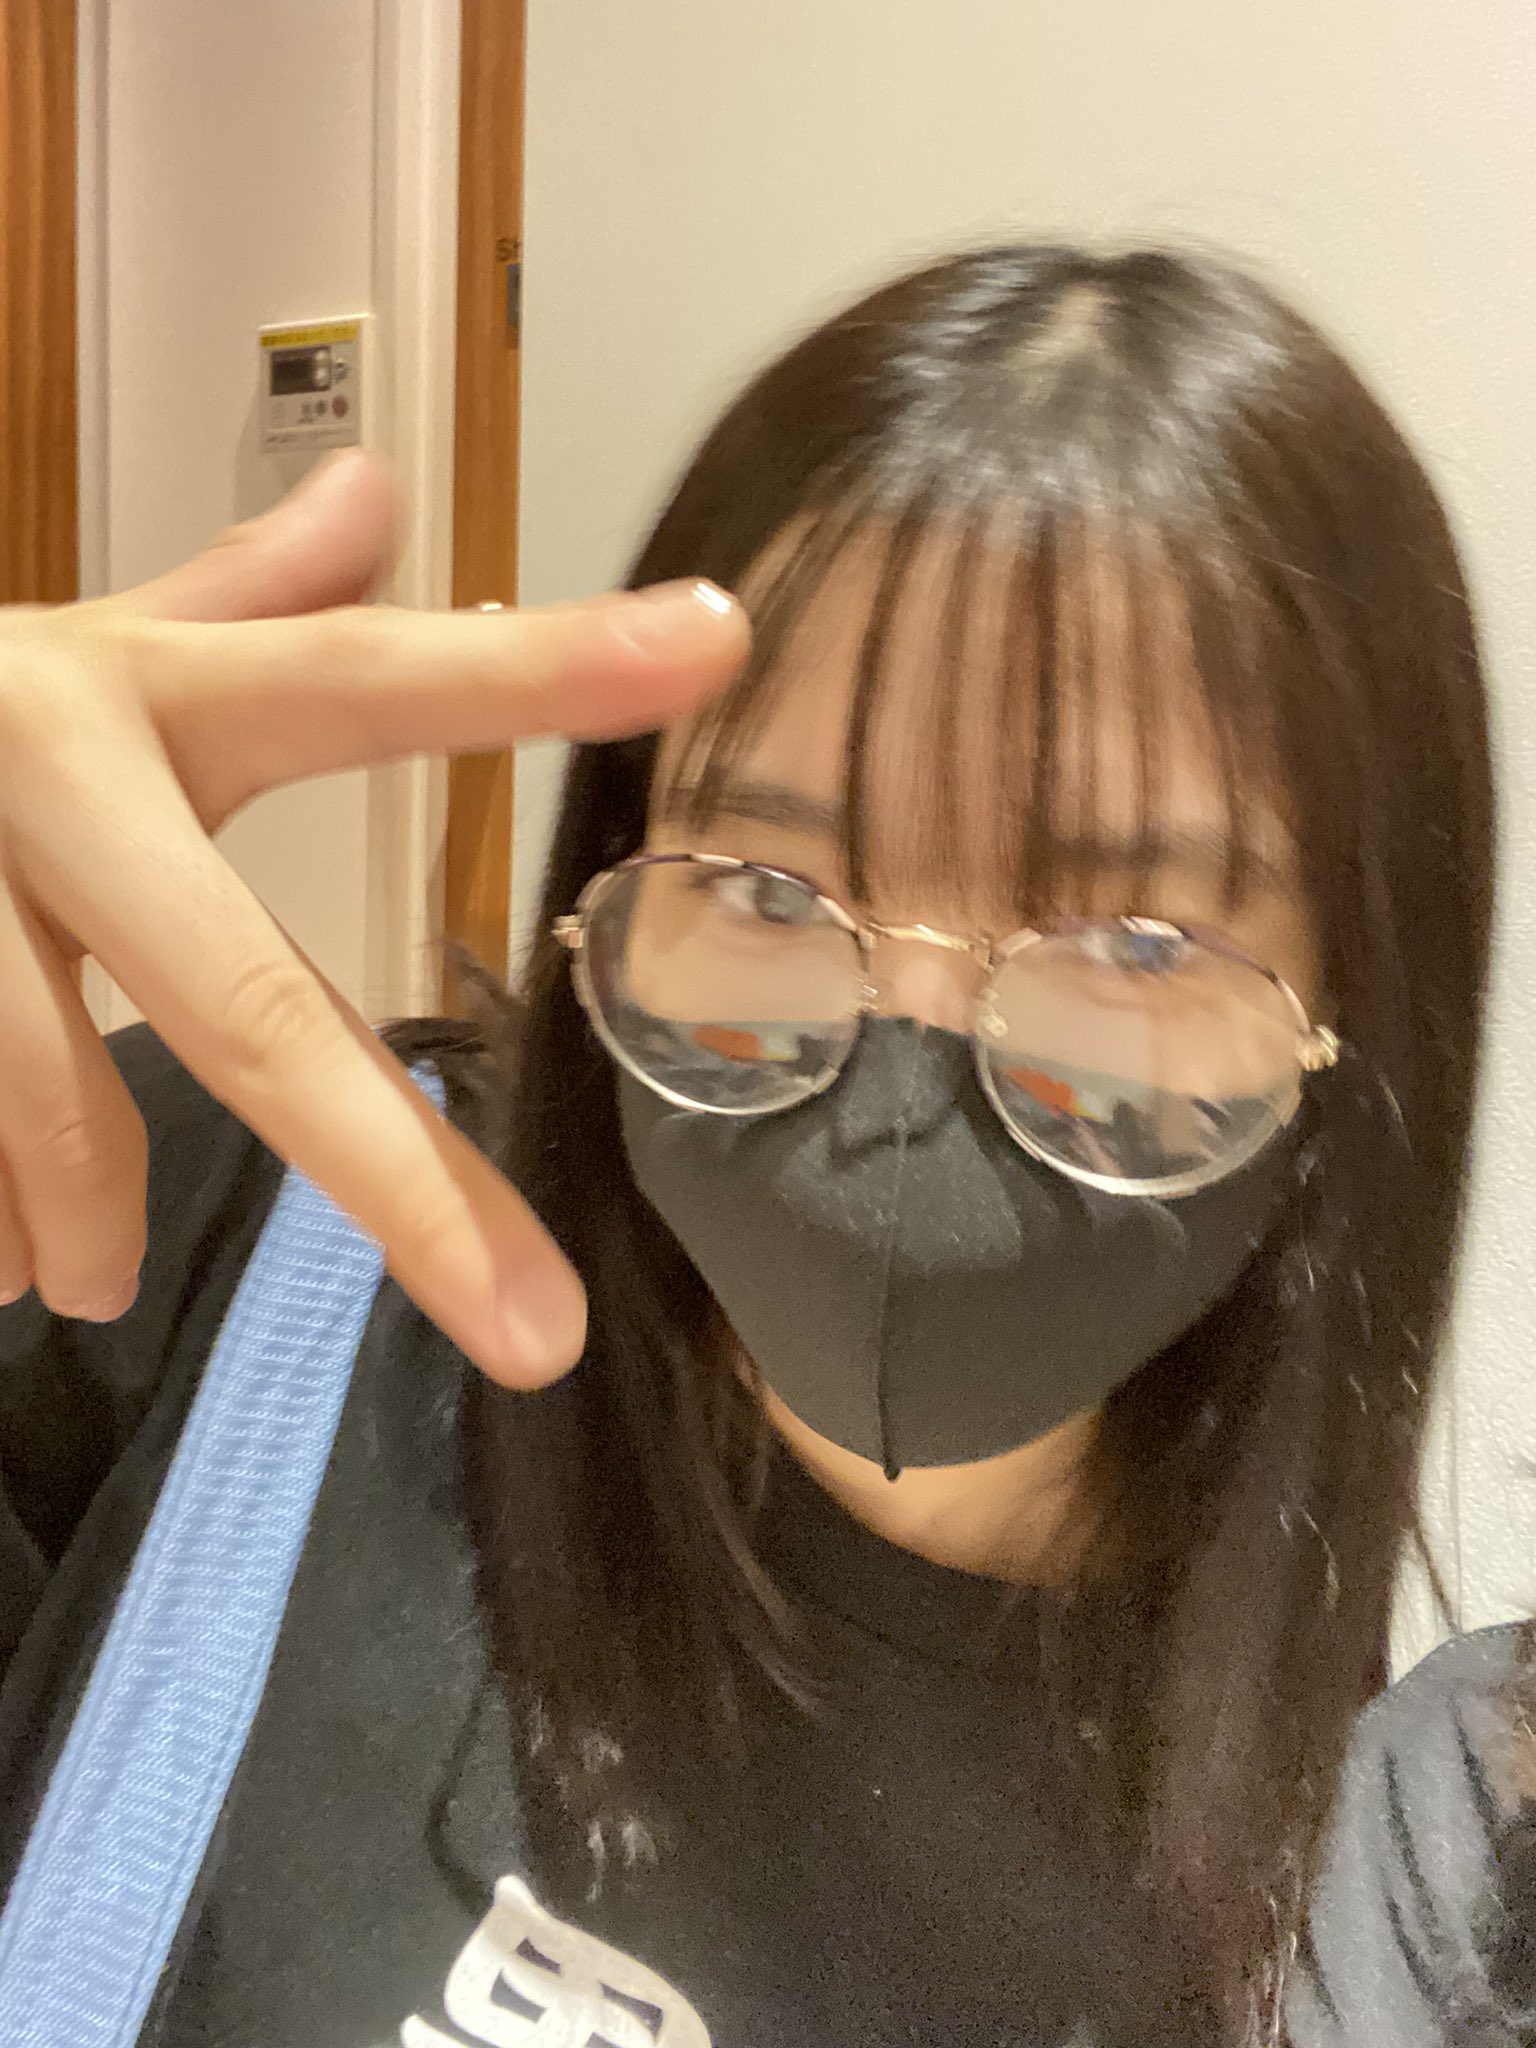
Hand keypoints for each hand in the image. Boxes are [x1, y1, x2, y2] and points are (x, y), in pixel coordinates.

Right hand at [0, 450, 746, 1383]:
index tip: (716, 639)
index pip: (367, 678)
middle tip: (536, 1336)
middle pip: (253, 1003)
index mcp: (128, 690)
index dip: (538, 665)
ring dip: (76, 1220)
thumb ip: (231, 598)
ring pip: (49, 1111)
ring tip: (77, 1284)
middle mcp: (43, 769)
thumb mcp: (74, 645)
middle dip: (407, 1186)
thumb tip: (381, 487)